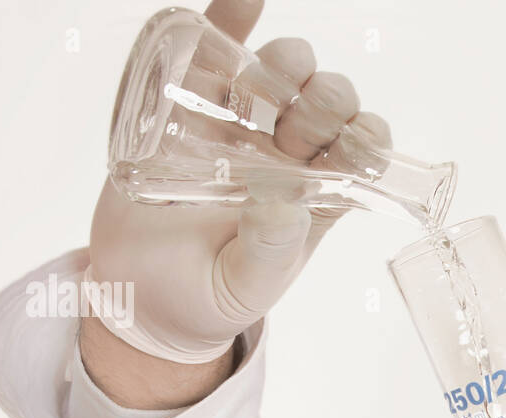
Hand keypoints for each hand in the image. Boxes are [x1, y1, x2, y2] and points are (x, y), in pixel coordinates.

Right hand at [88, 0, 393, 363]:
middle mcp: (285, 152)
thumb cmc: (206, 297)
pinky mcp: (186, 105)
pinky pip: (213, 50)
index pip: (363, 145)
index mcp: (317, 192)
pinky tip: (247, 0)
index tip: (345, 146)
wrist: (139, 299)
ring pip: (280, 71)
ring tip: (262, 95)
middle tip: (290, 136)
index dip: (366, 133)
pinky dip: (231, 18)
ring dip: (286, 67)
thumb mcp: (246, 286)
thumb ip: (270, 248)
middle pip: (328, 99)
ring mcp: (238, 124)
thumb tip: (283, 200)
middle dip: (324, 102)